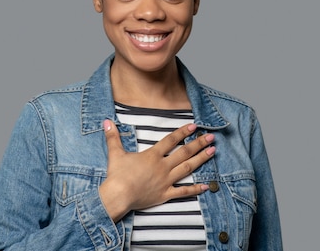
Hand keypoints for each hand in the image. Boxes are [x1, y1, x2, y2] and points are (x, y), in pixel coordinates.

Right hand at [98, 119, 214, 221]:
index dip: (183, 132)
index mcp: (152, 155)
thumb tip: (106, 121)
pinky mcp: (165, 194)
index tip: (194, 126)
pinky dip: (195, 189)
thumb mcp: (115, 153)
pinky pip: (183, 192)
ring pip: (187, 168)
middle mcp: (162, 166)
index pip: (171, 140)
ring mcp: (166, 181)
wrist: (118, 196)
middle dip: (199, 144)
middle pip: (184, 153)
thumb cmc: (116, 175)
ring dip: (201, 160)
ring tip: (213, 152)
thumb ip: (113, 136)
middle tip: (211, 137)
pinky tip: (206, 185)